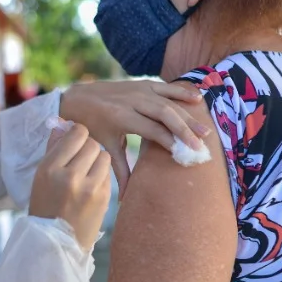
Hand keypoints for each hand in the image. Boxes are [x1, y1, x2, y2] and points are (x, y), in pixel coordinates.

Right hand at [28, 124, 110, 251]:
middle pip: (92, 143)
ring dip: (97, 160)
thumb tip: (63, 123)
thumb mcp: (41, 177)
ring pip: (104, 156)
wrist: (54, 243)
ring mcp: (90, 189)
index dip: (78, 134)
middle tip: (80, 158)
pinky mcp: (104, 199)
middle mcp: (70, 177)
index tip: (75, 140)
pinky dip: (101, 176)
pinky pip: (108, 174)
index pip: (76, 134)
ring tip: (86, 172)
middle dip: (88, 147)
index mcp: (50, 169)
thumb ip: (53, 148)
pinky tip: (90, 186)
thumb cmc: (45, 206)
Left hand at [58, 81, 209, 189]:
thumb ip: (120, 169)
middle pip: (164, 114)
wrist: (77, 98)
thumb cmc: (92, 126)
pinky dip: (181, 92)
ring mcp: (137, 89)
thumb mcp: (105, 146)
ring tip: (204, 129)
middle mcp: (131, 101)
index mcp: (121, 117)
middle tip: (201, 144)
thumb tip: (126, 197)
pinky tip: (197, 99)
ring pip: (167, 101)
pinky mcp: (141, 83)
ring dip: (188, 115)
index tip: (185, 153)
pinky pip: (165, 86)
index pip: (152, 129)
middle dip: (184, 129)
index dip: (169, 141)